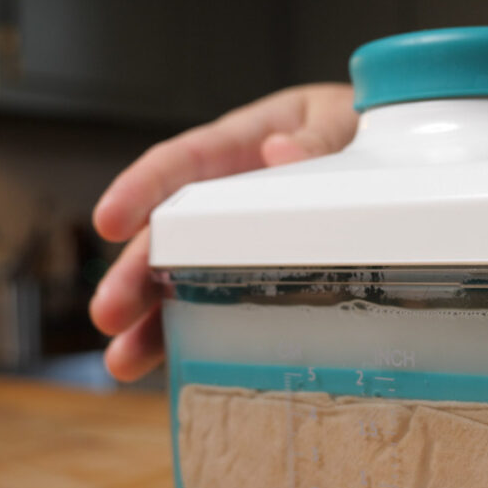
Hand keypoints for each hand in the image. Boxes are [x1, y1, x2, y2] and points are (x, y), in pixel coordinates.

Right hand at [90, 83, 356, 380]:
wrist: (379, 148)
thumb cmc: (348, 127)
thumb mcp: (336, 120)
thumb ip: (316, 137)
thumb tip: (280, 151)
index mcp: (237, 145)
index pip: (179, 163)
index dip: (141, 190)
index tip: (108, 221)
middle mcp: (221, 194)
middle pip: (166, 236)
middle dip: (133, 276)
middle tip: (108, 314)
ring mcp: (233, 237)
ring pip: (181, 279)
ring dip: (152, 321)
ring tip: (124, 362)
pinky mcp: (256, 271)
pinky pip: (222, 302)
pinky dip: (198, 335)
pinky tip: (176, 368)